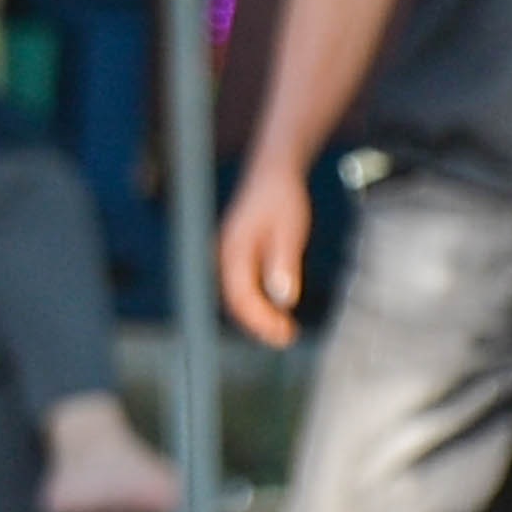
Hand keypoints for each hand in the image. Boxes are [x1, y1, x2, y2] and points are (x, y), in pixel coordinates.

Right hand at [221, 170, 315, 348]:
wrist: (272, 174)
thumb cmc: (282, 199)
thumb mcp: (290, 231)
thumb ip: (283, 264)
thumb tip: (283, 299)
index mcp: (232, 251)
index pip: (240, 297)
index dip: (261, 320)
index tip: (284, 334)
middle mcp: (222, 257)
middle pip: (235, 302)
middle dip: (259, 324)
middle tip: (287, 338)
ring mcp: (226, 257)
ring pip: (237, 296)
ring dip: (258, 316)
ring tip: (284, 329)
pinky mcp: (235, 257)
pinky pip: (241, 287)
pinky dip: (258, 302)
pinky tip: (277, 308)